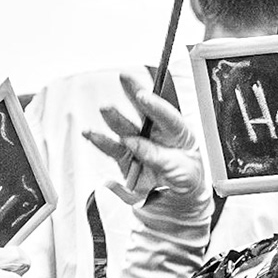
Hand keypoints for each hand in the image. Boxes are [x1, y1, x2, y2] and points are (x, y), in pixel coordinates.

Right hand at [84, 72, 207, 207]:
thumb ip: (160, 158)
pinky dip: (100, 141)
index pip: (167, 116)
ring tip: (106, 108)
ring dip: (114, 117)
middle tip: (125, 78)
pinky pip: (112, 148)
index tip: (144, 96)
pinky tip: (91, 133)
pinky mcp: (126, 157)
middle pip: (144, 111)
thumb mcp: (182, 171)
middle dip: (134, 92)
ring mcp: (140, 144)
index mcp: (178, 133)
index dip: (155, 105)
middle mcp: (157, 134)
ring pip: (125, 127)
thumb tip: (137, 145)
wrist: (177, 199)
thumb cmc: (186, 179)